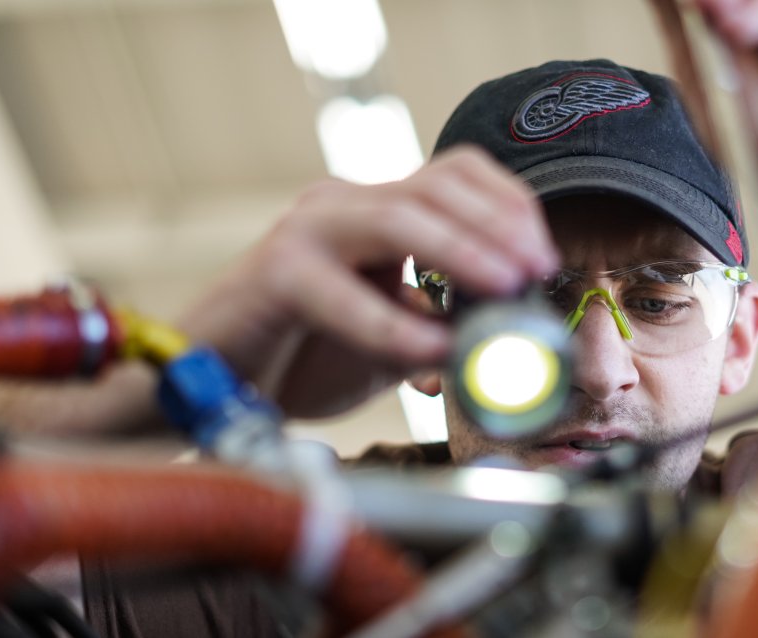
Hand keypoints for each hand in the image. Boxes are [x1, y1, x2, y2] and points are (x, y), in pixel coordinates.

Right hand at [180, 146, 558, 417]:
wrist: (213, 387)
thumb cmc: (300, 359)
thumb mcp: (393, 343)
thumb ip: (441, 331)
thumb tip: (507, 343)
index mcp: (373, 212)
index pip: (455, 176)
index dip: (509, 206)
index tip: (544, 257)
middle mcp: (341, 207)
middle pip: (435, 184)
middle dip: (498, 224)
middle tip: (534, 270)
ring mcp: (305, 232)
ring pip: (395, 218)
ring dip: (461, 252)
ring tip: (504, 288)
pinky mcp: (274, 273)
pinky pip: (342, 292)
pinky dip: (394, 325)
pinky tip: (430, 355)